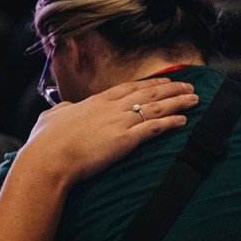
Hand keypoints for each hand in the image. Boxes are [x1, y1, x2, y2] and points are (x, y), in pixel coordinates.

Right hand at [18, 78, 197, 185]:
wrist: (49, 159)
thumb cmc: (46, 143)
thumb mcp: (51, 119)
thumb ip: (61, 111)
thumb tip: (63, 108)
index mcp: (95, 102)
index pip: (128, 88)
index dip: (149, 84)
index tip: (163, 81)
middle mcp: (111, 108)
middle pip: (148, 93)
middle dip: (171, 88)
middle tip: (189, 85)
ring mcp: (119, 122)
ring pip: (156, 107)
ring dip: (178, 102)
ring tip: (194, 99)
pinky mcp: (125, 140)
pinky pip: (154, 128)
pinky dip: (171, 123)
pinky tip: (184, 121)